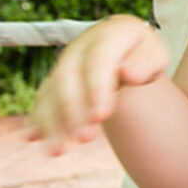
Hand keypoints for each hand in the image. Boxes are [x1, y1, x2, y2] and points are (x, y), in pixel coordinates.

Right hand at [26, 15, 167, 155]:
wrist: (123, 44)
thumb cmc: (143, 55)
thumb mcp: (155, 54)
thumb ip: (147, 62)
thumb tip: (130, 74)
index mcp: (109, 36)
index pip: (99, 61)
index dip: (97, 88)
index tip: (100, 116)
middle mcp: (81, 47)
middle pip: (69, 77)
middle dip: (73, 110)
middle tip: (84, 139)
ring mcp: (65, 62)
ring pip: (51, 90)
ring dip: (52, 121)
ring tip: (57, 151)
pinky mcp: (56, 79)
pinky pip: (43, 98)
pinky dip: (38, 119)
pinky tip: (32, 138)